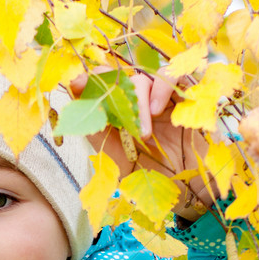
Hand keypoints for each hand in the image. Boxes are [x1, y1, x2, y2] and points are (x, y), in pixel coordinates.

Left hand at [69, 67, 214, 219]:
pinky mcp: (186, 92)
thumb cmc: (151, 172)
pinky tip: (157, 112)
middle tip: (114, 118)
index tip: (75, 84)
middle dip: (112, 95)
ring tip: (144, 134)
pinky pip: (172, 73)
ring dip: (138, 102)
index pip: (101, 82)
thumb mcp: (117, 155)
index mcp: (120, 109)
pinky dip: (161, 88)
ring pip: (142, 78)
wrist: (187, 187)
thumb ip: (96, 128)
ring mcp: (161, 94)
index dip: (89, 80)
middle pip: (118, 77)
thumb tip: (71, 98)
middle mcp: (139, 98)